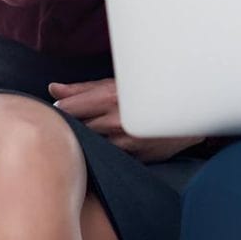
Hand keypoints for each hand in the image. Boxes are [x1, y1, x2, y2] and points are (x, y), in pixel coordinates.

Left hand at [48, 78, 202, 162]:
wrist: (187, 109)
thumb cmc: (148, 90)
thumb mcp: (116, 83)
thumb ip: (83, 89)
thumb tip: (53, 89)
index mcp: (109, 97)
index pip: (67, 109)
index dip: (61, 111)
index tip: (62, 111)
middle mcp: (114, 121)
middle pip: (76, 129)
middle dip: (72, 126)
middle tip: (75, 122)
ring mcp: (124, 142)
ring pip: (91, 145)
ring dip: (88, 139)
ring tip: (95, 130)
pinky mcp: (133, 157)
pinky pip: (109, 156)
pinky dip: (104, 150)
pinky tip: (108, 142)